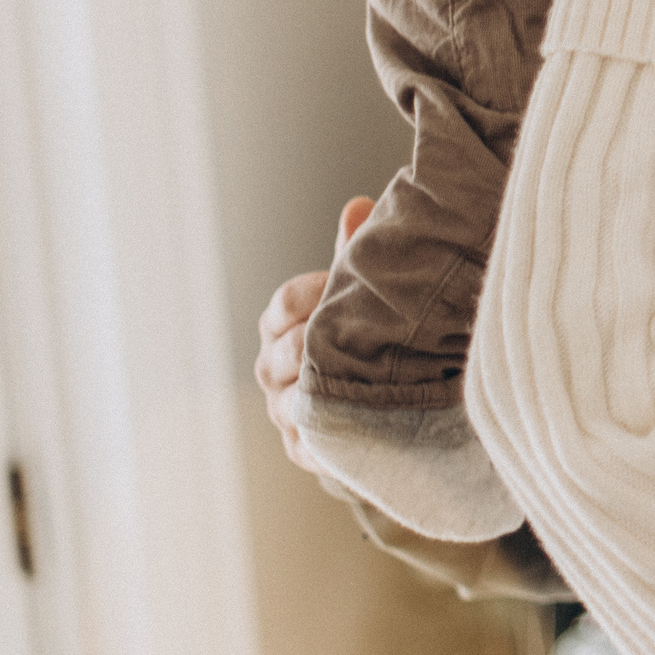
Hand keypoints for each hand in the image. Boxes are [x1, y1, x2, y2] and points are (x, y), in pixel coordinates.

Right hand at [255, 196, 372, 474]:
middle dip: (316, 344)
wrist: (379, 400)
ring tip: (356, 382)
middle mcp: (275, 368)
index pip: (285, 305)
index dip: (314, 295)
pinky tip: (355, 428)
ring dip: (322, 392)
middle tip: (354, 338)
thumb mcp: (360, 293)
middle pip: (283, 354)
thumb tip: (358, 205)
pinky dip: (328, 438)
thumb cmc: (364, 333)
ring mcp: (286, 410)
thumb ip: (355, 254)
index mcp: (282, 324)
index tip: (345, 288)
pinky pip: (310, 446)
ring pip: (292, 401)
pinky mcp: (305, 449)